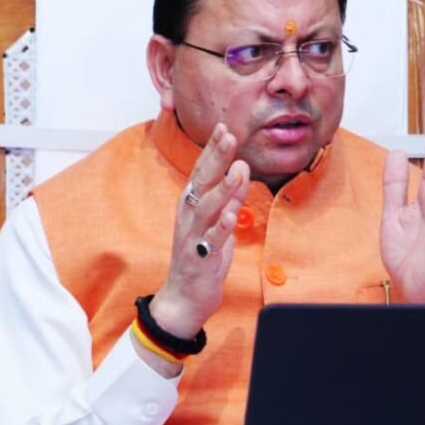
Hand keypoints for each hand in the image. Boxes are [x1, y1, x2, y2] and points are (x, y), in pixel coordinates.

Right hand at [151, 123, 249, 338]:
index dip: (212, 149)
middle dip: (215, 158)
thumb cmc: (202, 255)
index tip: (223, 126)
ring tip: (238, 170)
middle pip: (202, 182)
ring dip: (222, 189)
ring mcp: (192, 236)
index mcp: (191, 203)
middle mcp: (188, 215)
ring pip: (206, 208)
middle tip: (228, 135)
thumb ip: (230, 195)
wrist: (184, 297)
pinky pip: (212, 240)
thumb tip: (241, 165)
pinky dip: (222, 227)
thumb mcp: (218, 220)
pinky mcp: (200, 258)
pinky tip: (232, 215)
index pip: (202, 170)